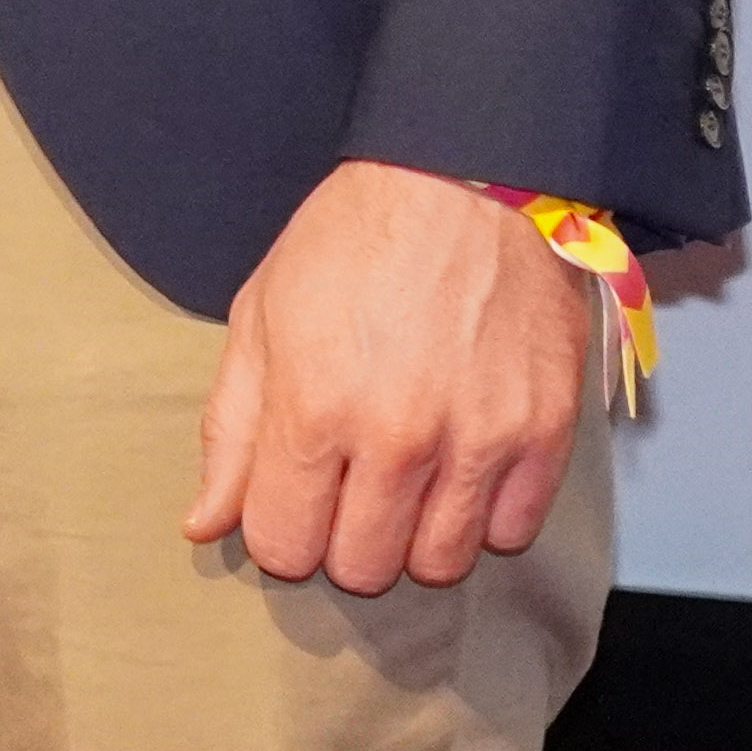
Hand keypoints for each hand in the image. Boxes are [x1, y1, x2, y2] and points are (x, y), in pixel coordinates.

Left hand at [187, 158, 592, 592]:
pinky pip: (513, 534)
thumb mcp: (259, 318)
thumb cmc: (349, 243)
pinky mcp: (546, 434)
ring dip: (414, 537)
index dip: (280, 531)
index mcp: (314, 408)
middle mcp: (399, 438)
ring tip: (405, 482)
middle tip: (347, 490)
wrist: (462, 182)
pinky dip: (484, 516)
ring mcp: (480, 441)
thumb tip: (204, 523)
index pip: (285, 545)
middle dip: (343, 542)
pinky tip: (461, 468)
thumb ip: (230, 431)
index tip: (290, 501)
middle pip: (364, 567)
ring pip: (440, 564)